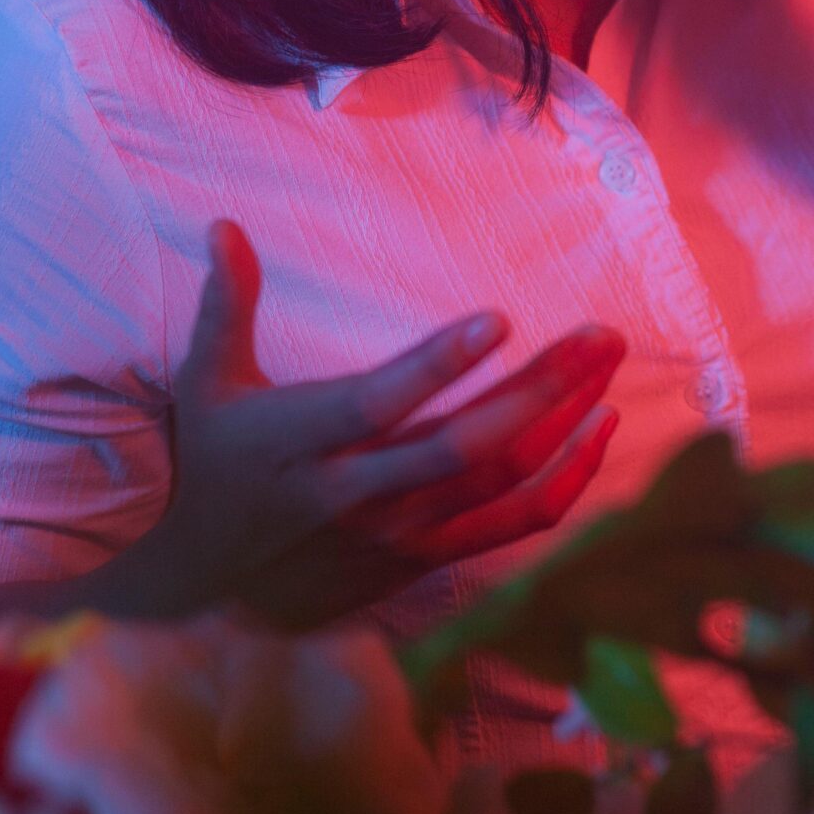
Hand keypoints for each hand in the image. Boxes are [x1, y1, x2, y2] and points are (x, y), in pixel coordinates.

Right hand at [93, 220, 624, 629]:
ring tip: (606, 363)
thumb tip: (224, 225)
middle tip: (599, 334)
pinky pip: (512, 525)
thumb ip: (227, 305)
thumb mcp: (208, 386)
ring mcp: (396, 534)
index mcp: (303, 440)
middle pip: (464, 444)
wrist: (207, 587)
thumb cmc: (216, 468)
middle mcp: (356, 493)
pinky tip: (599, 432)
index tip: (498, 320)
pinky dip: (564, 482)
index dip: (439, 364)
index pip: (380, 403)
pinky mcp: (424, 561)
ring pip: (498, 480)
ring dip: (564, 422)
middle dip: (541, 387)